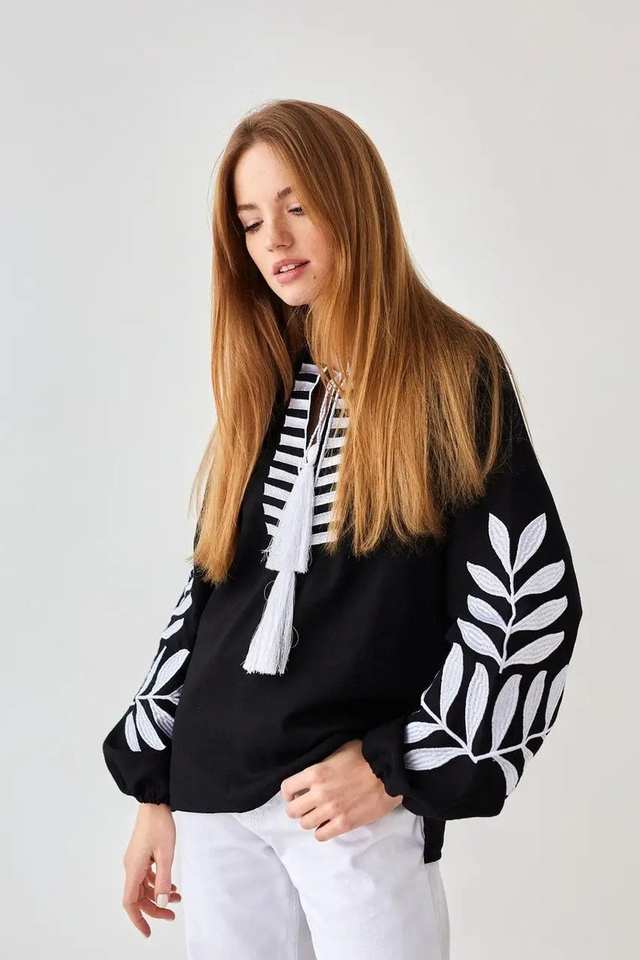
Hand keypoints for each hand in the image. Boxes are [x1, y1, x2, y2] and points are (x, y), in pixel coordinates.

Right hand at [121, 803, 181, 937]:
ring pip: (144, 887)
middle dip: (155, 908)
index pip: (130, 902)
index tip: (147, 932)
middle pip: (138, 897)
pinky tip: (171, 884)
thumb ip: (163, 880)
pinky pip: (147, 876)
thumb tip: (161, 902)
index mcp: (133, 869)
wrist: (155, 802)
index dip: (138, 919)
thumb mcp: (166, 854)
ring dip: (159, 894)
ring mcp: (136, 860)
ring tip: (177, 896)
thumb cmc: (159, 825)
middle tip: (172, 915)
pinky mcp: (142, 855)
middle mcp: (131, 867)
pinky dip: (158, 882)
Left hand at [280, 738, 402, 841]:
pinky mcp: (345, 823)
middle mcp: (319, 793)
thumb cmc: (365, 756)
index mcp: (315, 773)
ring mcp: (331, 810)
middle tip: (306, 805)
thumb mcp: (338, 751)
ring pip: (305, 824)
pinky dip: (322, 831)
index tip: (295, 793)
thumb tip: (312, 774)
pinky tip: (328, 823)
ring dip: (310, 820)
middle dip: (297, 808)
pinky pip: (321, 835)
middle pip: (292, 810)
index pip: (286, 788)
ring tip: (319, 815)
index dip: (289, 792)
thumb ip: (322, 764)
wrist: (389, 770)